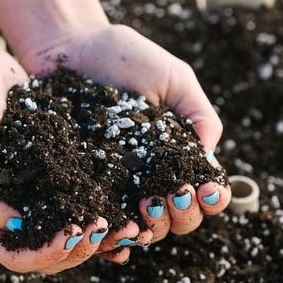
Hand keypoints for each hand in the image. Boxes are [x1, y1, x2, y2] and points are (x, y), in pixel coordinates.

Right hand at [0, 39, 112, 273]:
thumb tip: (13, 225)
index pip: (12, 254)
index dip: (45, 254)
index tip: (74, 234)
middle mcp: (2, 209)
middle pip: (42, 249)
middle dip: (75, 247)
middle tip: (104, 229)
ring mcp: (25, 190)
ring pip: (61, 226)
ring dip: (89, 232)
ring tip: (120, 223)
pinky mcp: (45, 167)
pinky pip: (71, 193)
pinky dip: (92, 202)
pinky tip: (117, 199)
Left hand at [25, 23, 230, 260]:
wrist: (70, 47)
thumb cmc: (125, 56)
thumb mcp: (172, 77)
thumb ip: (198, 113)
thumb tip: (210, 157)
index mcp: (178, 154)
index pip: (206, 191)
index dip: (212, 197)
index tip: (205, 188)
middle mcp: (150, 176)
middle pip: (180, 217)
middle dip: (184, 214)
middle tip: (173, 194)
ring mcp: (116, 185)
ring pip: (144, 227)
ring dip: (151, 227)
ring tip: (144, 208)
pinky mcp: (81, 185)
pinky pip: (100, 220)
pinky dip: (111, 235)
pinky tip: (113, 230)